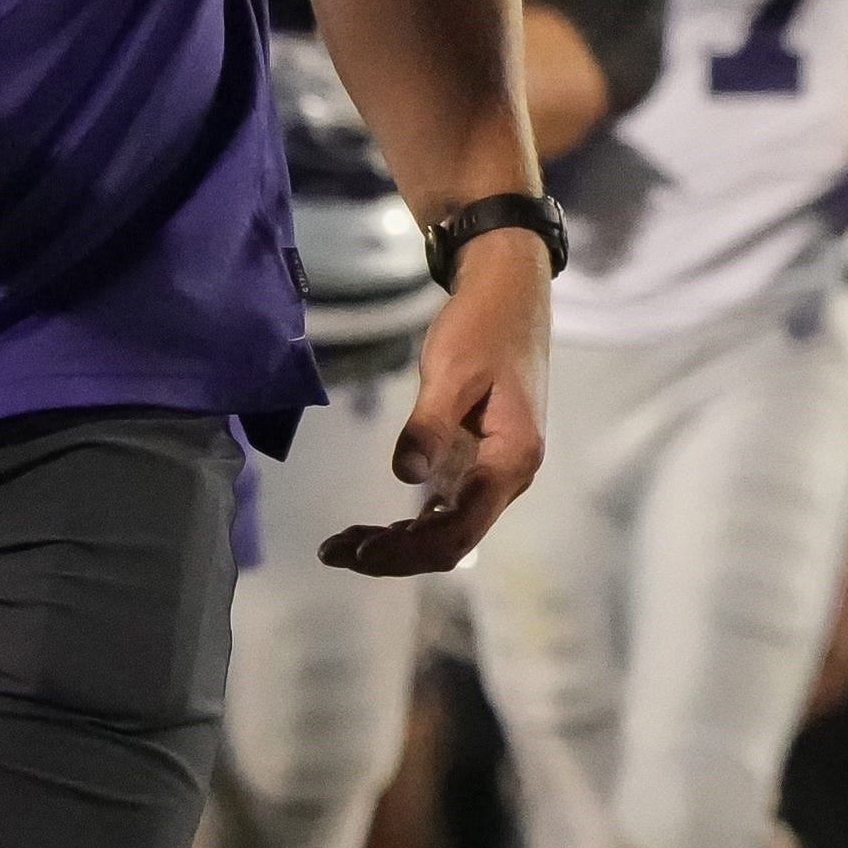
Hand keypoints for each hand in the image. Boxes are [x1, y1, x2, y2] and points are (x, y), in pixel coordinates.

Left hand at [321, 237, 550, 573]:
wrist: (511, 293)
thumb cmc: (485, 326)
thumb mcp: (454, 370)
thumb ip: (431, 424)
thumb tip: (406, 475)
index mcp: (511, 459)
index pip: (461, 529)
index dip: (410, 550)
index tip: (362, 552)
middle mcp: (508, 476)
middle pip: (452, 540)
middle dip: (395, 555)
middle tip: (336, 551)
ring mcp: (494, 471)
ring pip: (447, 529)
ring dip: (398, 543)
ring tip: (342, 545)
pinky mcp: (479, 460)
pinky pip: (445, 507)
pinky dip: (409, 523)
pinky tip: (372, 529)